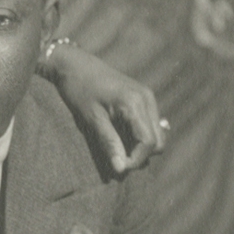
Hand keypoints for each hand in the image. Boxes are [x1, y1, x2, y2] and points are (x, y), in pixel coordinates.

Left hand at [44, 43, 166, 176]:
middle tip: (117, 159)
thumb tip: (121, 169)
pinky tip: (120, 136)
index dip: (136, 160)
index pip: (149, 142)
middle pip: (159, 141)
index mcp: (135, 103)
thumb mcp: (91, 119)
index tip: (118, 168)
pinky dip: (140, 136)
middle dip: (141, 155)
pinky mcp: (143, 97)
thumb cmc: (79, 90)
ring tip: (117, 147)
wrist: (75, 64)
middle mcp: (147, 99)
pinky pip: (151, 124)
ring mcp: (147, 97)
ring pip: (157, 134)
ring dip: (141, 147)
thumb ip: (109, 143)